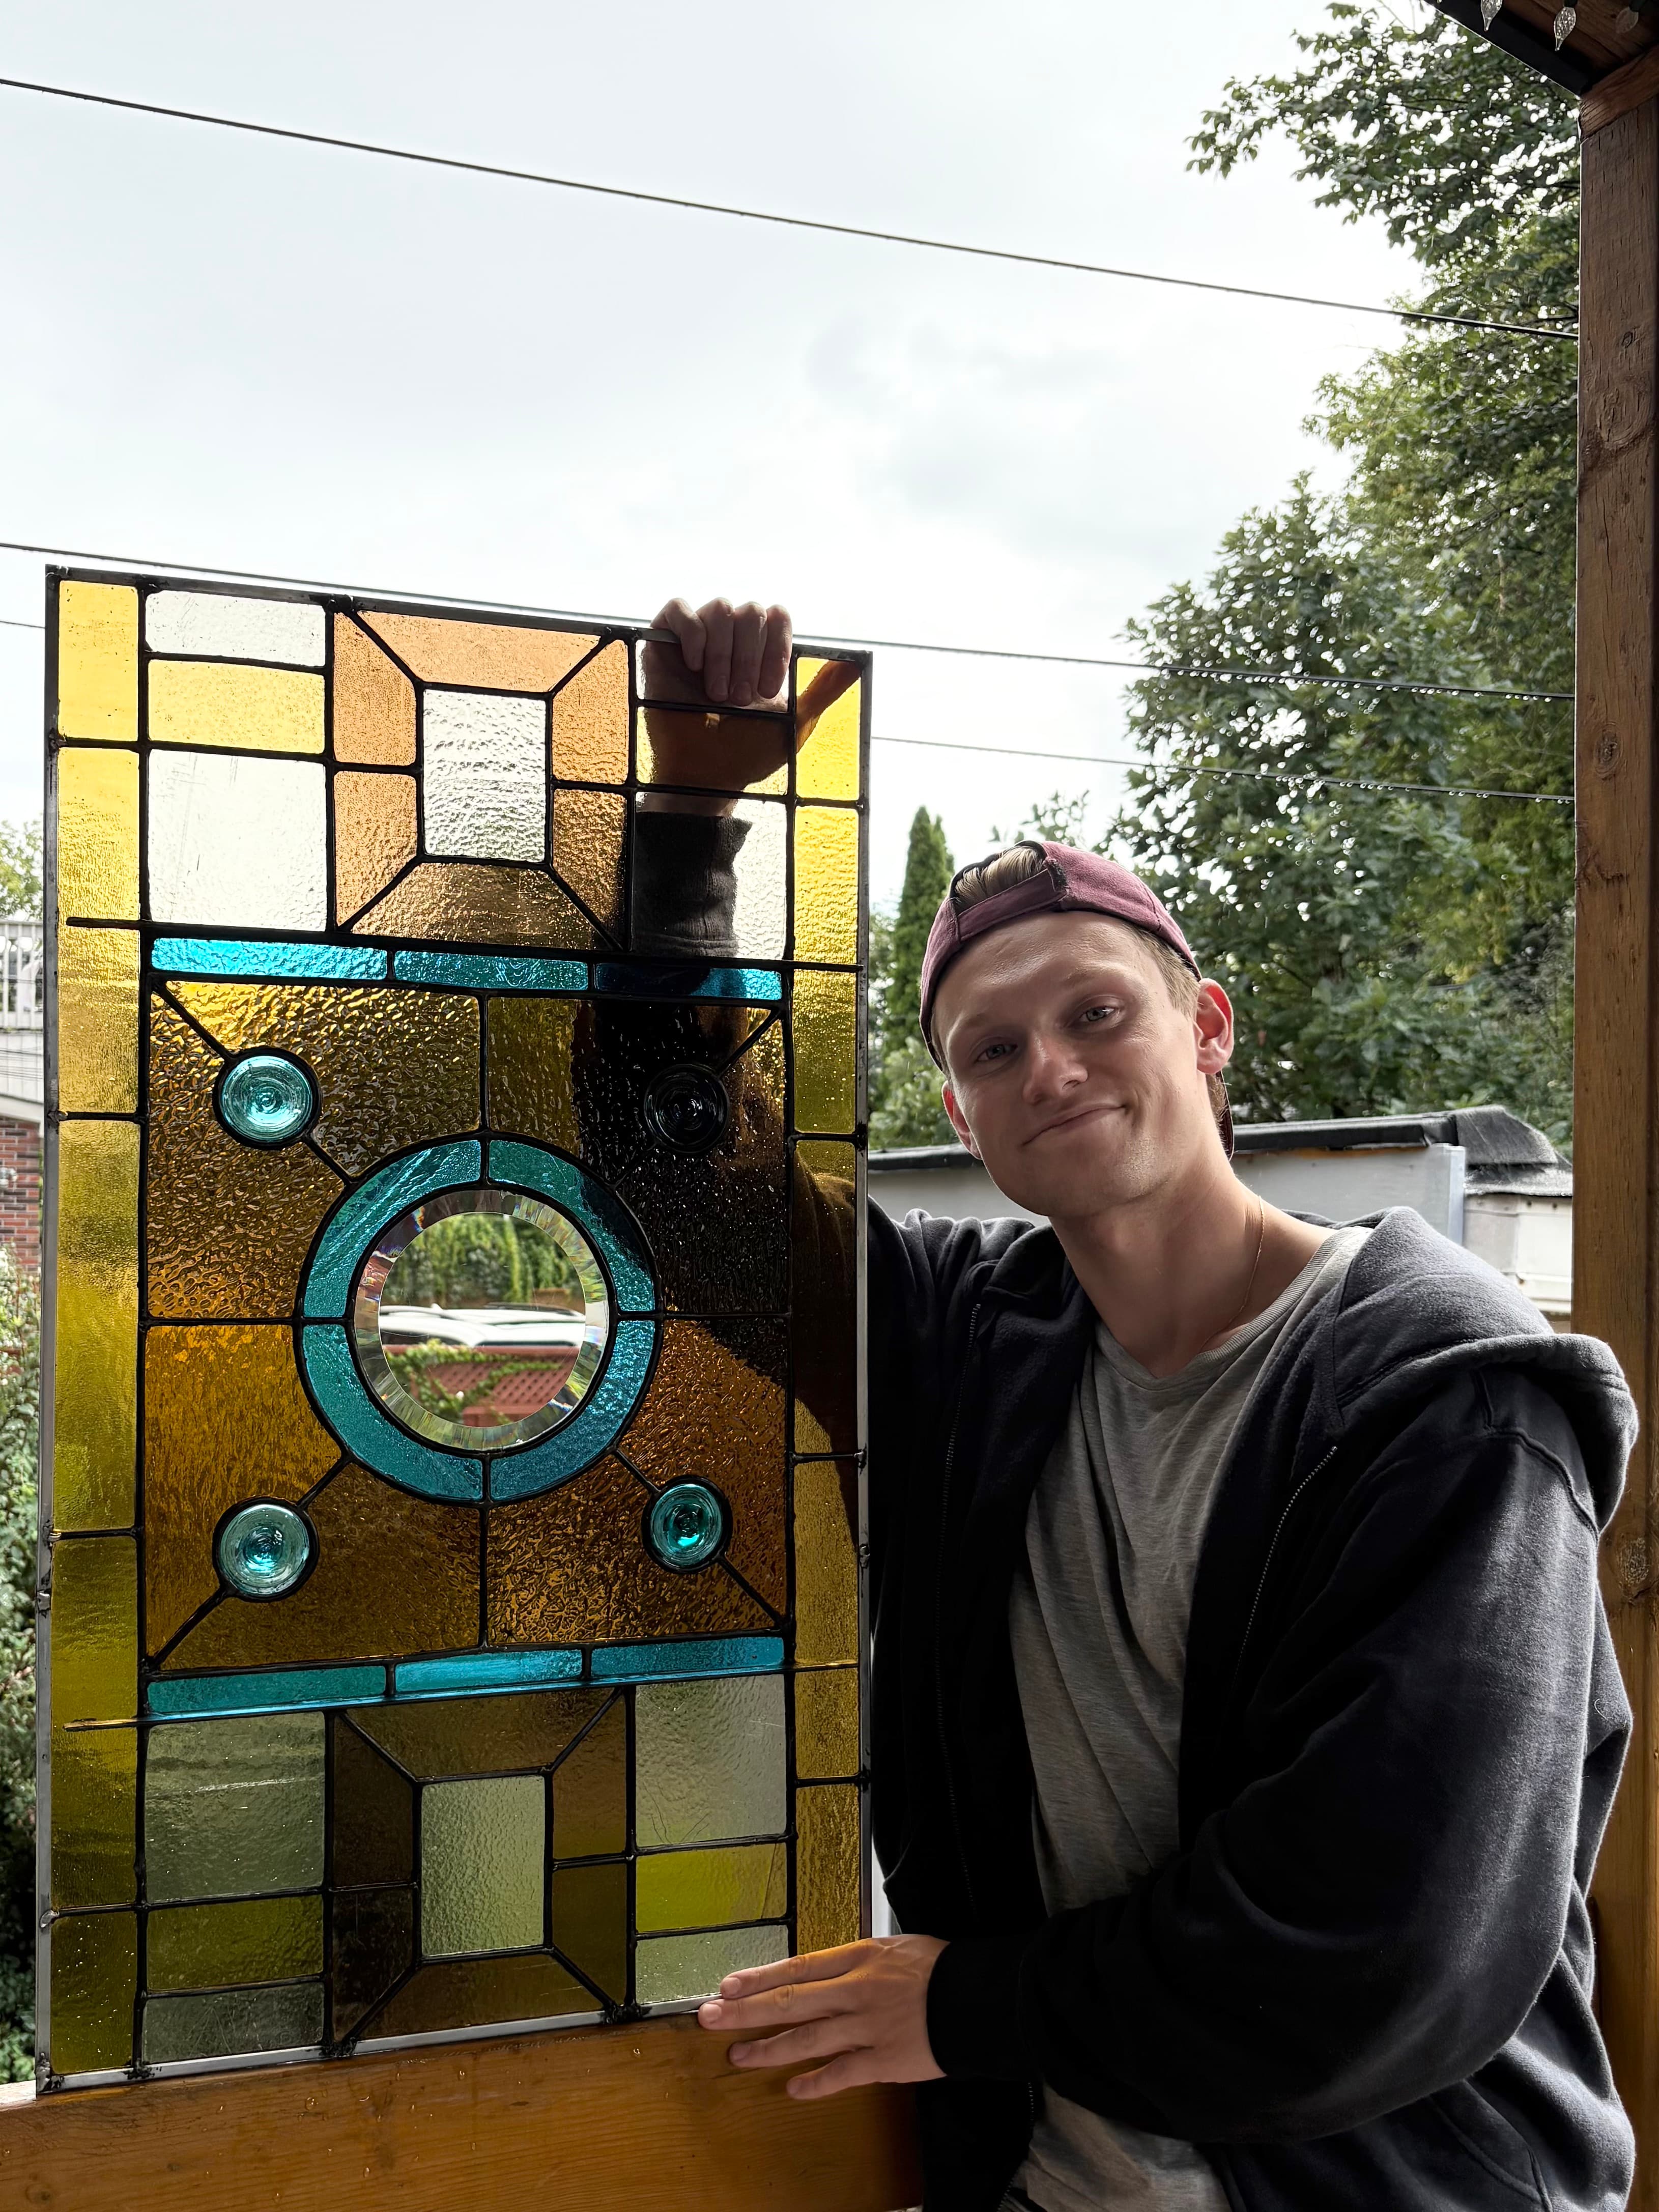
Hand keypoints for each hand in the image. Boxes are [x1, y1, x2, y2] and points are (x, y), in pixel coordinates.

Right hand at [641, 596, 861, 808]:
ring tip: (717, 695)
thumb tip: (856, 664)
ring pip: (719, 609)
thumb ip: (822, 692)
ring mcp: (698, 637)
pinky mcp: (663, 642)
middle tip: (741, 699)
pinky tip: (695, 666)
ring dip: (723, 655)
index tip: (769, 689)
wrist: (706, 774)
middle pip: (750, 611)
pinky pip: (678, 609)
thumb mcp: (794, 723)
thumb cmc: (747, 752)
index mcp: (762, 649)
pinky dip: (691, 633)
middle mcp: (732, 637)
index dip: (776, 646)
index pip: (777, 615)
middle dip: (749, 657)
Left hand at [697, 1934, 946, 2099]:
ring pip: (806, 2039)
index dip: (759, 1978)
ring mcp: (867, 2027)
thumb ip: (857, 1961)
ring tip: (738, 2056)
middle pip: (789, 2002)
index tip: (727, 1985)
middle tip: (709, 2018)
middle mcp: (855, 1991)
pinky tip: (793, 2089)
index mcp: (858, 1958)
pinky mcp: (884, 2060)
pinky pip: (841, 2073)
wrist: (977, 1997)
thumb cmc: (939, 1969)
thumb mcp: (894, 1947)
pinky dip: (815, 2082)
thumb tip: (827, 1971)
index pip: (797, 1967)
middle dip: (745, 2011)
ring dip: (768, 2050)